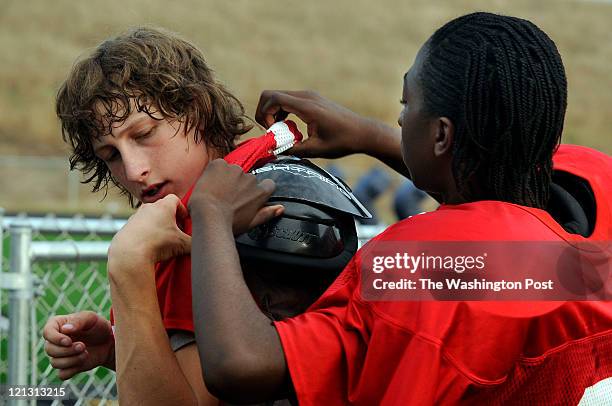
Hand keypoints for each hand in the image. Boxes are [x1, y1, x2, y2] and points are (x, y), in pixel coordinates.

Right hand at [43, 311, 114, 379]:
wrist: (108, 342)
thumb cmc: (98, 326)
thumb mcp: (91, 318)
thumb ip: (78, 321)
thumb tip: (64, 329)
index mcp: (57, 325)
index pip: (47, 332)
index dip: (55, 339)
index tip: (68, 341)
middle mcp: (54, 341)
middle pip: (50, 350)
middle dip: (67, 350)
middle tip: (82, 346)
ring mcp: (59, 355)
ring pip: (55, 363)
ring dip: (72, 360)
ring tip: (85, 353)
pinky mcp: (67, 367)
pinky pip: (62, 374)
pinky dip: (72, 370)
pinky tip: (83, 362)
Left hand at [109, 194, 190, 266]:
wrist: (130, 254)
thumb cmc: (157, 244)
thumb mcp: (182, 245)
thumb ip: (195, 243)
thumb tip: (203, 247)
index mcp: (163, 207)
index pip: (175, 199)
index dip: (182, 209)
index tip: (184, 220)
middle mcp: (148, 208)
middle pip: (162, 208)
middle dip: (170, 218)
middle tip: (176, 231)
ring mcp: (135, 217)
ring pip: (150, 217)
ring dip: (157, 226)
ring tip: (162, 240)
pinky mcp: (126, 228)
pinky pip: (139, 227)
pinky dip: (145, 233)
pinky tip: (149, 245)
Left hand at [188, 159, 282, 234]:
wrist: (208, 215)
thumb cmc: (229, 223)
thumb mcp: (251, 223)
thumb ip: (268, 214)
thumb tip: (281, 208)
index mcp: (260, 192)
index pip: (268, 184)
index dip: (258, 189)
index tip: (249, 195)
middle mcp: (251, 179)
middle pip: (247, 178)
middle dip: (239, 185)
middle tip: (227, 197)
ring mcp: (235, 170)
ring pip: (232, 171)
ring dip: (226, 178)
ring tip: (217, 192)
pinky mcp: (220, 164)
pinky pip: (219, 165)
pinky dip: (214, 172)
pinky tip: (210, 185)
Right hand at [255, 90, 373, 158]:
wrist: (363, 132)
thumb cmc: (342, 142)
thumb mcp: (316, 150)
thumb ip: (292, 150)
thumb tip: (273, 150)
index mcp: (307, 107)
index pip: (273, 98)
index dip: (264, 114)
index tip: (271, 131)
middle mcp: (306, 96)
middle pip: (271, 95)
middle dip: (265, 113)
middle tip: (272, 131)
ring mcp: (309, 96)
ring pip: (278, 97)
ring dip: (273, 113)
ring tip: (282, 132)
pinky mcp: (312, 99)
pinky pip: (288, 100)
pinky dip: (282, 112)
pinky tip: (291, 128)